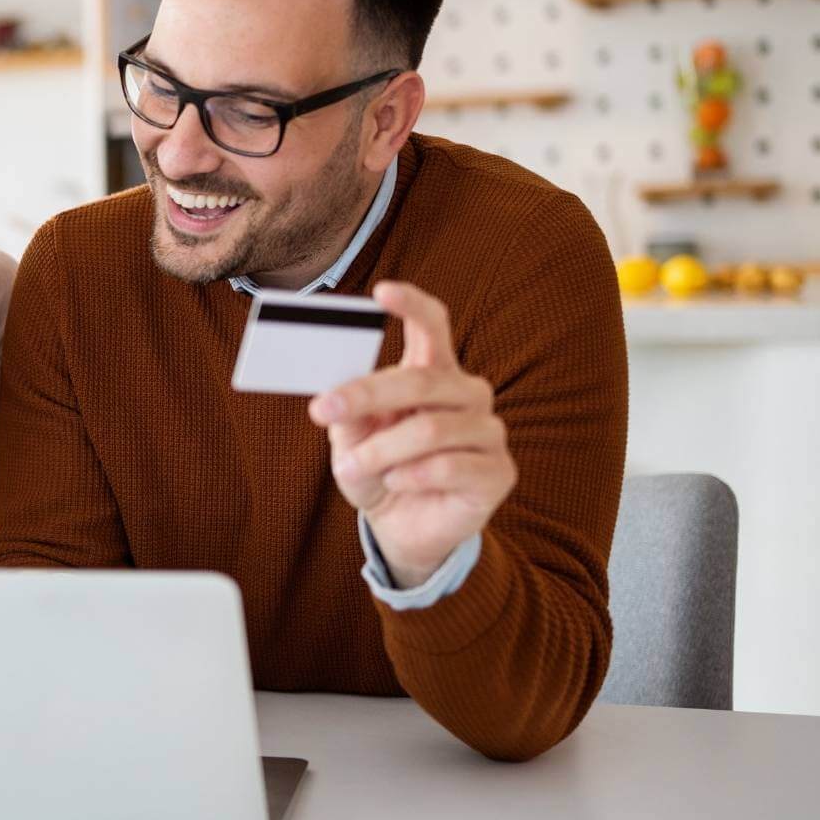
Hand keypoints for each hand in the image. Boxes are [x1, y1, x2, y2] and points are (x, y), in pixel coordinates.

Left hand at [308, 281, 515, 588]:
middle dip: (365, 394)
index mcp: (433, 374)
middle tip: (321, 409)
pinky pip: (449, 466)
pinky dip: (410, 477)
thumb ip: (347, 414)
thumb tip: (332, 397)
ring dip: (381, 450)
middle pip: (422, 379)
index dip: (411, 305)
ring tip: (353, 468)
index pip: (433, 326)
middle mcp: (468, 394)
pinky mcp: (499, 473)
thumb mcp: (351, 440)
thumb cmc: (378, 470)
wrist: (401, 527)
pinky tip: (397, 483)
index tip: (381, 292)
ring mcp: (489, 432)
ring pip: (430, 429)